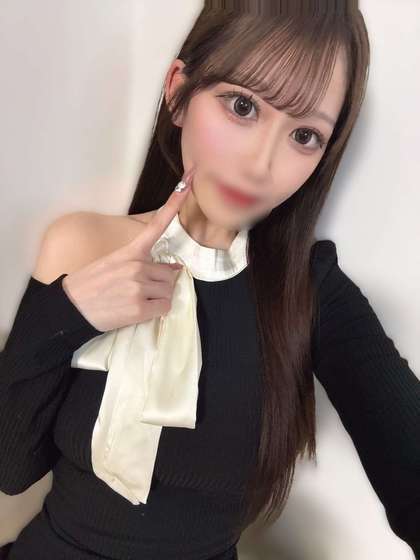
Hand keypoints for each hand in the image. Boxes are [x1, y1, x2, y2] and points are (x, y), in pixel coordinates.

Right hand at [62, 166, 194, 331]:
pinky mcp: (139, 308)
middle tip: (139, 291)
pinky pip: (165, 307)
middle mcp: (137, 266)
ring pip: (168, 291)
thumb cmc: (90, 284)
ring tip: (135, 301)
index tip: (187, 184)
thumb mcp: (112, 264)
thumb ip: (142, 263)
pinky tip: (139, 311)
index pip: (155, 225)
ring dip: (158, 298)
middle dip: (160, 284)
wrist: (70, 307)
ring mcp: (139, 287)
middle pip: (169, 274)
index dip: (173, 204)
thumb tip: (174, 269)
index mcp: (130, 252)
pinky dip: (157, 311)